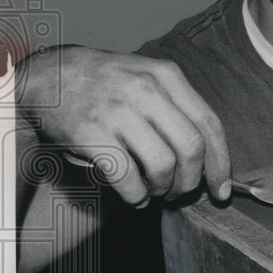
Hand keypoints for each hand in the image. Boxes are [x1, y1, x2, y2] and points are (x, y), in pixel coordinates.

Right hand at [16, 46, 230, 206]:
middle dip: (193, 180)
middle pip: (191, 147)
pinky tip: (135, 196)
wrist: (50, 76)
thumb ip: (179, 108)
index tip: (222, 189)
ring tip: (156, 191)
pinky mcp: (91, 132)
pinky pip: (127, 176)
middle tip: (183, 192)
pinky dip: (136, 195)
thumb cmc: (108, 84)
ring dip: (164, 188)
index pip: (209, 124)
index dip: (221, 162)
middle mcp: (146, 89)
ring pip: (163, 164)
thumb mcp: (148, 79)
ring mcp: (118, 110)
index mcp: (168, 76)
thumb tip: (211, 157)